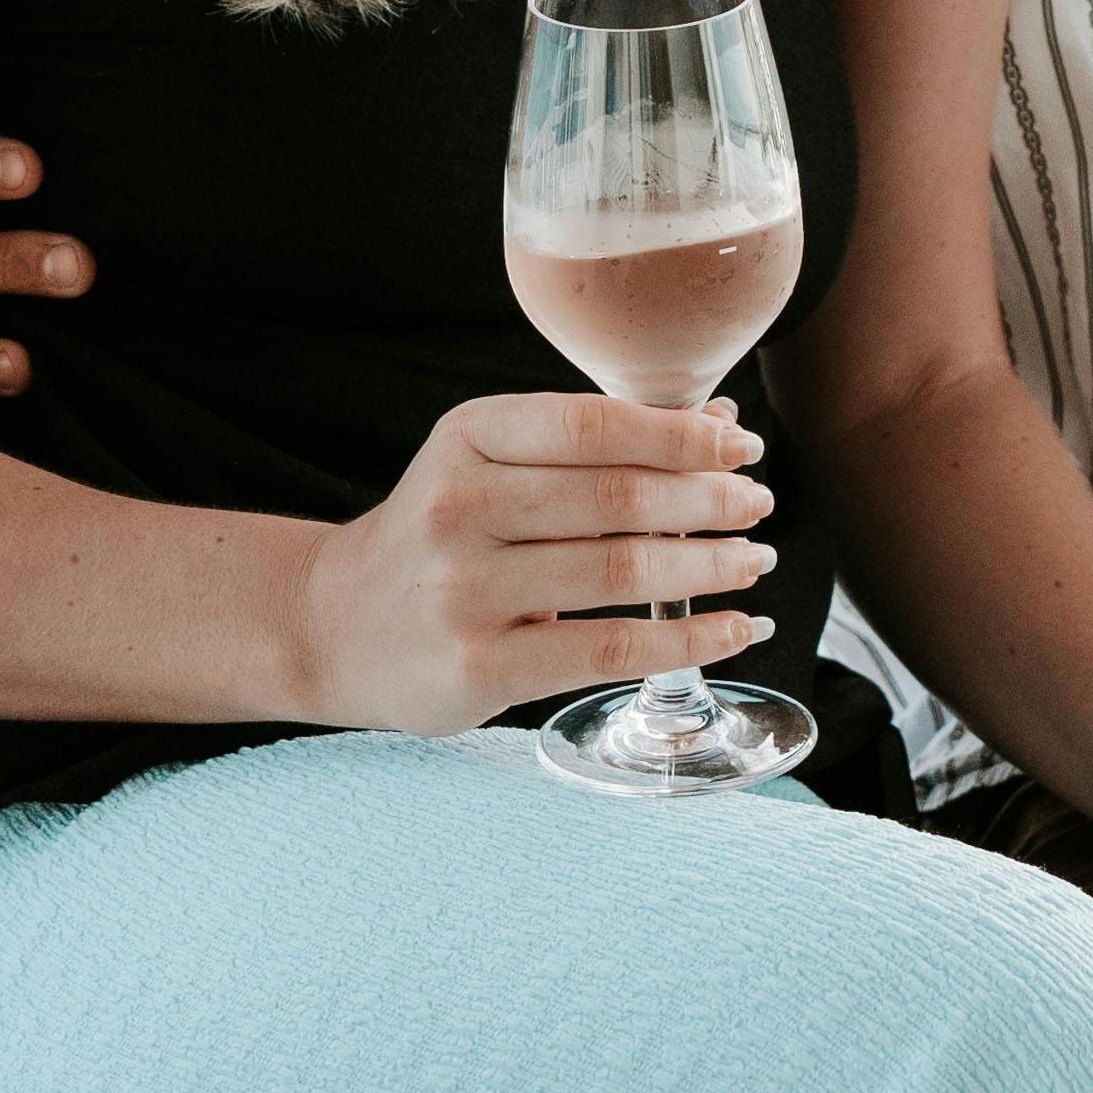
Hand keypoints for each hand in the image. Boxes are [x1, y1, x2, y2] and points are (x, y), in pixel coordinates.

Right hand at [290, 393, 778, 736]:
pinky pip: (609, 648)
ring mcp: (464, 591)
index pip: (594, 424)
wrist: (333, 625)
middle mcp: (458, 506)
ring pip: (620, 570)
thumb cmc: (438, 535)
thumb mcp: (490, 464)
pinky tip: (732, 629)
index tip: (742, 448)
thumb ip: (595, 445)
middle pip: (618, 497)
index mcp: (466, 437)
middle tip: (758, 506)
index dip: (682, 435)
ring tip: (752, 562)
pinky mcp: (479, 668)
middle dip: (709, 499)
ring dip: (708, 565)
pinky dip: (686, 638)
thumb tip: (721, 424)